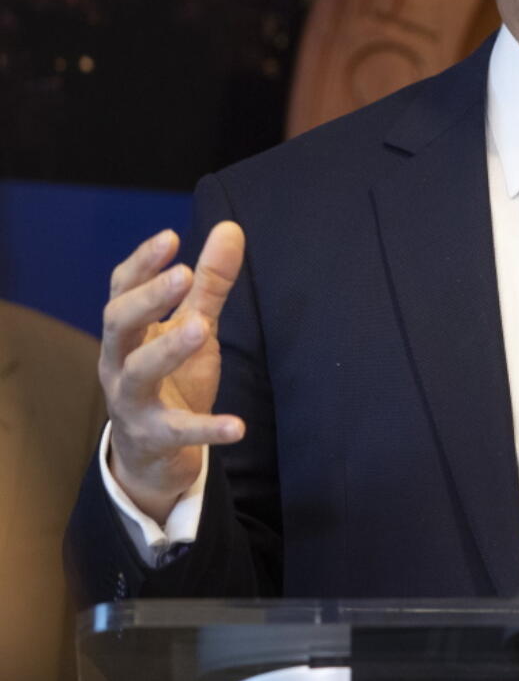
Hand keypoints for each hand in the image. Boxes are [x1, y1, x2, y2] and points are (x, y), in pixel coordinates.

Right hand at [100, 222, 246, 523]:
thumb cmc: (171, 377)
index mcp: (127, 332)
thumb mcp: (192, 325)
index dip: (142, 264)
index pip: (122, 290)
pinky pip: (179, 432)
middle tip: (183, 274)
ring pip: (138, 373)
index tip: (170, 238)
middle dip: (147, 299)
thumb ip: (209, 283)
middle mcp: (119, 362)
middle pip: (117, 324)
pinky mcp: (154, 438)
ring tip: (201, 328)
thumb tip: (231, 227)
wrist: (152, 453)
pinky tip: (238, 426)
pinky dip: (208, 429)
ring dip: (167, 349)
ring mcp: (131, 402)